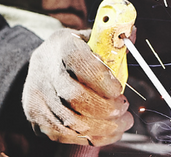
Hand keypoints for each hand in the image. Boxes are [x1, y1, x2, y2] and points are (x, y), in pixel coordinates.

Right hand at [22, 29, 133, 145]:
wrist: (43, 66)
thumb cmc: (73, 53)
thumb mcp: (89, 39)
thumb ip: (111, 40)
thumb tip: (132, 33)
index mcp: (60, 45)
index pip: (78, 61)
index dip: (102, 79)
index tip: (119, 89)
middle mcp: (44, 70)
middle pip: (74, 96)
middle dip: (106, 108)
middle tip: (124, 109)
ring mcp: (38, 96)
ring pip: (71, 121)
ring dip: (104, 127)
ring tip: (122, 122)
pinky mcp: (37, 118)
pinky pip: (66, 135)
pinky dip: (92, 137)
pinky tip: (108, 131)